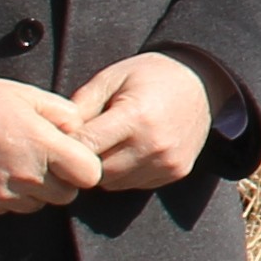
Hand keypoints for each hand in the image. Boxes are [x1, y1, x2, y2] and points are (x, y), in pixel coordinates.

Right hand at [0, 78, 104, 215]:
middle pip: (66, 195)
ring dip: (35, 190)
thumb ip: (66, 115)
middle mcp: (26, 175)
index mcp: (43, 146)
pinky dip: (9, 195)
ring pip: (38, 204)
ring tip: (15, 162)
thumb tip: (82, 133)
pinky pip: (10, 208)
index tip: (72, 155)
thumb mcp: (31, 96)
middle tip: (42, 158)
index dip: (84, 166)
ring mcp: (3, 194)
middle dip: (61, 180)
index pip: (89, 175)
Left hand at [71, 52, 217, 193]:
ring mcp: (167, 162)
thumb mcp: (112, 77)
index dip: (69, 143)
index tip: (64, 136)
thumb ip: (82, 104)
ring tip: (109, 143)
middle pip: (98, 170)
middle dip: (85, 158)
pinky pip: (134, 184)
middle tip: (86, 140)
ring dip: (104, 168)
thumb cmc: (151, 76)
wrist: (201, 83)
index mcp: (135, 116)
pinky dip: (125, 172)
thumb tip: (58, 133)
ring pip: (114, 182)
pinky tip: (130, 149)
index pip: (86, 146)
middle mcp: (153, 145)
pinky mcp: (175, 172)